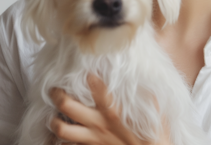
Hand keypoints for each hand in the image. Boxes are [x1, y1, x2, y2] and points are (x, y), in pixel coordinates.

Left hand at [49, 74, 170, 144]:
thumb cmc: (154, 136)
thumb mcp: (156, 112)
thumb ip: (149, 94)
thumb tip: (146, 74)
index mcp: (114, 113)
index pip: (99, 92)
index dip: (91, 80)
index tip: (89, 72)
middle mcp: (98, 125)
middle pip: (67, 106)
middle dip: (57, 94)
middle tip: (55, 89)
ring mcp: (91, 139)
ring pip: (61, 128)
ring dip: (53, 121)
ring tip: (54, 115)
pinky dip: (60, 141)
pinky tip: (60, 137)